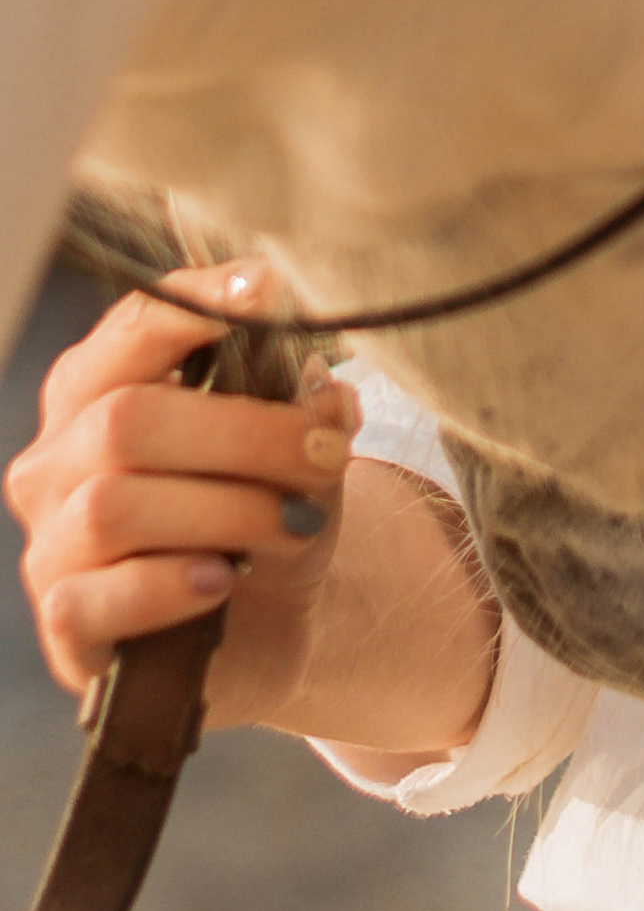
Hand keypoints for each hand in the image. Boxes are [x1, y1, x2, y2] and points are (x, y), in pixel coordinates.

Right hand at [5, 268, 357, 726]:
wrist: (266, 621)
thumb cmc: (262, 507)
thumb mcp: (290, 444)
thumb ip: (299, 406)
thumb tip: (322, 400)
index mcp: (101, 387)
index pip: (131, 326)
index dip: (192, 304)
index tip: (266, 288)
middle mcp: (59, 457)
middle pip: (126, 420)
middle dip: (244, 433)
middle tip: (326, 451)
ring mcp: (52, 541)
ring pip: (113, 506)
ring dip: (225, 510)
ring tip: (296, 522)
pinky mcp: (65, 622)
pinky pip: (98, 598)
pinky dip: (171, 585)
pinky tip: (223, 580)